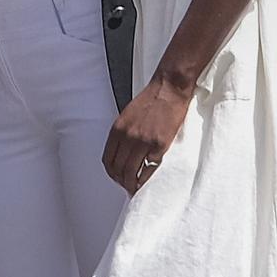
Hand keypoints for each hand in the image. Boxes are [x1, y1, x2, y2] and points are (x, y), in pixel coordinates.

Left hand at [103, 78, 191, 195]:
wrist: (169, 89)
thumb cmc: (151, 100)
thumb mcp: (128, 115)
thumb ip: (123, 133)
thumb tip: (121, 152)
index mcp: (118, 128)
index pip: (108, 159)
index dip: (112, 172)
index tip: (117, 177)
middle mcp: (128, 136)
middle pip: (118, 169)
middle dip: (121, 181)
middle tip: (127, 187)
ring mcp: (143, 141)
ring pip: (131, 172)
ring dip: (132, 184)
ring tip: (136, 188)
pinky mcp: (160, 144)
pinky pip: (149, 168)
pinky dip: (146, 179)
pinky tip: (147, 181)